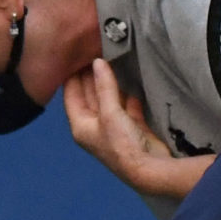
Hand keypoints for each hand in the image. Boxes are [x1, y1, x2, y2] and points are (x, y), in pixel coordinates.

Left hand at [63, 60, 212, 199]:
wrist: (149, 169)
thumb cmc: (122, 145)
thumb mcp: (109, 113)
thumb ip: (104, 86)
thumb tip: (98, 62)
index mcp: (81, 125)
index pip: (71, 94)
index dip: (73, 74)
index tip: (76, 54)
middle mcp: (95, 125)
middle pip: (90, 95)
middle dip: (92, 75)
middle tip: (96, 50)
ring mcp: (114, 126)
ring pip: (109, 98)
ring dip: (111, 82)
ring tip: (114, 58)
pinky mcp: (132, 126)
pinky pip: (128, 104)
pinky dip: (129, 93)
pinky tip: (132, 78)